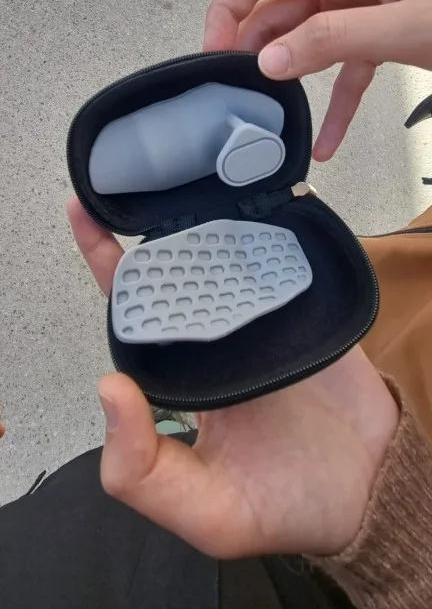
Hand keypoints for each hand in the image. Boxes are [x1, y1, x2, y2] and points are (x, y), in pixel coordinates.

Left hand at [69, 196, 398, 558]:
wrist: (377, 489)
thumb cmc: (290, 504)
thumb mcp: (207, 512)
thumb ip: (142, 471)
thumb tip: (108, 391)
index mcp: (180, 376)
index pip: (133, 312)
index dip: (107, 265)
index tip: (85, 214)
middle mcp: (214, 339)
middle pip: (176, 267)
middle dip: (152, 222)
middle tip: (138, 172)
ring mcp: (260, 317)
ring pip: (223, 254)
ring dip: (206, 217)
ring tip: (187, 169)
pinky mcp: (304, 305)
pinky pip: (277, 257)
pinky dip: (263, 226)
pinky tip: (247, 197)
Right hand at [204, 0, 431, 159]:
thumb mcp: (407, 23)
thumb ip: (337, 38)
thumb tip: (269, 61)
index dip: (231, 5)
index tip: (216, 51)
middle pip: (280, 8)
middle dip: (252, 47)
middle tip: (232, 91)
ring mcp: (368, 9)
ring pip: (308, 42)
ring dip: (286, 77)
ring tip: (262, 114)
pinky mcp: (386, 39)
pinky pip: (347, 73)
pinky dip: (334, 107)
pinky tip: (325, 144)